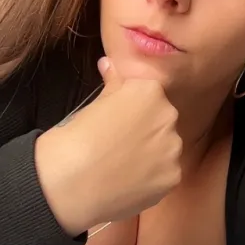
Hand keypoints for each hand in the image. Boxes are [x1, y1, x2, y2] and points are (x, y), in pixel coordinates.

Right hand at [35, 58, 182, 236]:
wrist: (71, 181)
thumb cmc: (77, 137)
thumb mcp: (94, 102)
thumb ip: (112, 81)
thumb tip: (109, 63)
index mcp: (150, 91)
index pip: (149, 94)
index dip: (132, 108)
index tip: (117, 121)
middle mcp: (168, 116)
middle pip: (161, 120)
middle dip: (146, 129)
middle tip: (119, 143)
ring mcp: (173, 148)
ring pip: (166, 147)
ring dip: (151, 154)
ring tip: (123, 165)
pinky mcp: (173, 176)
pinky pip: (166, 173)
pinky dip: (152, 177)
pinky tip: (129, 181)